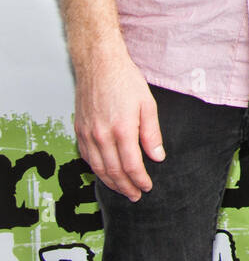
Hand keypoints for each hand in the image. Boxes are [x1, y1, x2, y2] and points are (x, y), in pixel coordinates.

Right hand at [73, 47, 164, 200]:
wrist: (99, 65)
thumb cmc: (125, 81)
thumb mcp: (147, 104)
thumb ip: (152, 133)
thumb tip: (157, 156)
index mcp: (122, 130)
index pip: (131, 165)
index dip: (139, 179)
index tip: (147, 187)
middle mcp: (102, 136)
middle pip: (114, 171)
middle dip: (126, 187)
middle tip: (136, 195)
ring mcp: (88, 134)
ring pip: (98, 168)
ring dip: (110, 183)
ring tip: (122, 190)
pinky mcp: (79, 130)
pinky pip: (87, 157)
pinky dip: (96, 169)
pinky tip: (105, 173)